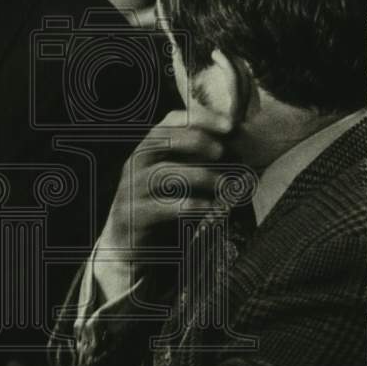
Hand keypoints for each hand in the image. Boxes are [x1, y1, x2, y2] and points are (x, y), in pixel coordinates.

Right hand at [98, 109, 232, 258]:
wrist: (129, 247)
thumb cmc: (161, 208)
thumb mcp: (178, 179)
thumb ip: (198, 160)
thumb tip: (237, 146)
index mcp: (149, 149)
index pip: (171, 121)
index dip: (200, 118)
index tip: (230, 126)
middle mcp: (136, 163)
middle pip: (162, 139)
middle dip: (196, 141)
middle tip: (224, 152)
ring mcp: (131, 189)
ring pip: (164, 172)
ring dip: (200, 176)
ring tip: (225, 186)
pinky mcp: (133, 215)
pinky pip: (163, 206)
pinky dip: (191, 205)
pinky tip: (211, 208)